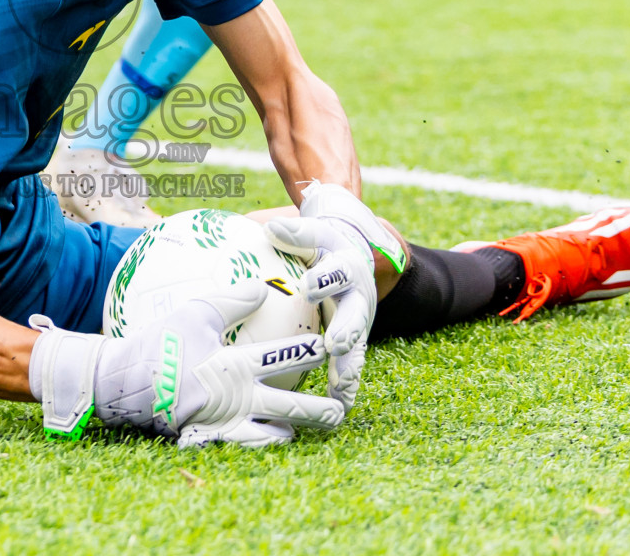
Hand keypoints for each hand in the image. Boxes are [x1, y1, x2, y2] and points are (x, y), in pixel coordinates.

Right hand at [29, 279, 342, 447]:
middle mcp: (238, 399)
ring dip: (300, 429)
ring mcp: (227, 423)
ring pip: (275, 431)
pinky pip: (247, 445)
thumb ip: (232, 300)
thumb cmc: (158, 343)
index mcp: (236, 366)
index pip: (287, 355)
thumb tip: (262, 286)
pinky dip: (266, 441)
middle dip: (323, 408)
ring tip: (319, 428)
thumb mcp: (196, 312)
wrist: (122, 383)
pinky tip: (278, 437)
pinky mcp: (212, 437)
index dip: (316, 350)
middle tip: (343, 405)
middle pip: (293, 406)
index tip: (335, 343)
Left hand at [266, 182, 406, 408]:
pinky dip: (346, 383)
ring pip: (356, 346)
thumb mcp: (310, 233)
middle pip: (355, 313)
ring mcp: (359, 320)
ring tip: (339, 388)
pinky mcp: (354, 340)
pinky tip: (338, 404)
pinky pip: (350, 364)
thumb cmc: (319, 244)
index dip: (324, 278)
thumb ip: (293, 232)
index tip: (308, 286)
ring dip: (349, 366)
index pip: (336, 269)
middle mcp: (357, 295)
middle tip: (333, 344)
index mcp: (346, 266)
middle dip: (346, 329)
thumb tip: (270, 226)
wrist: (351, 253)